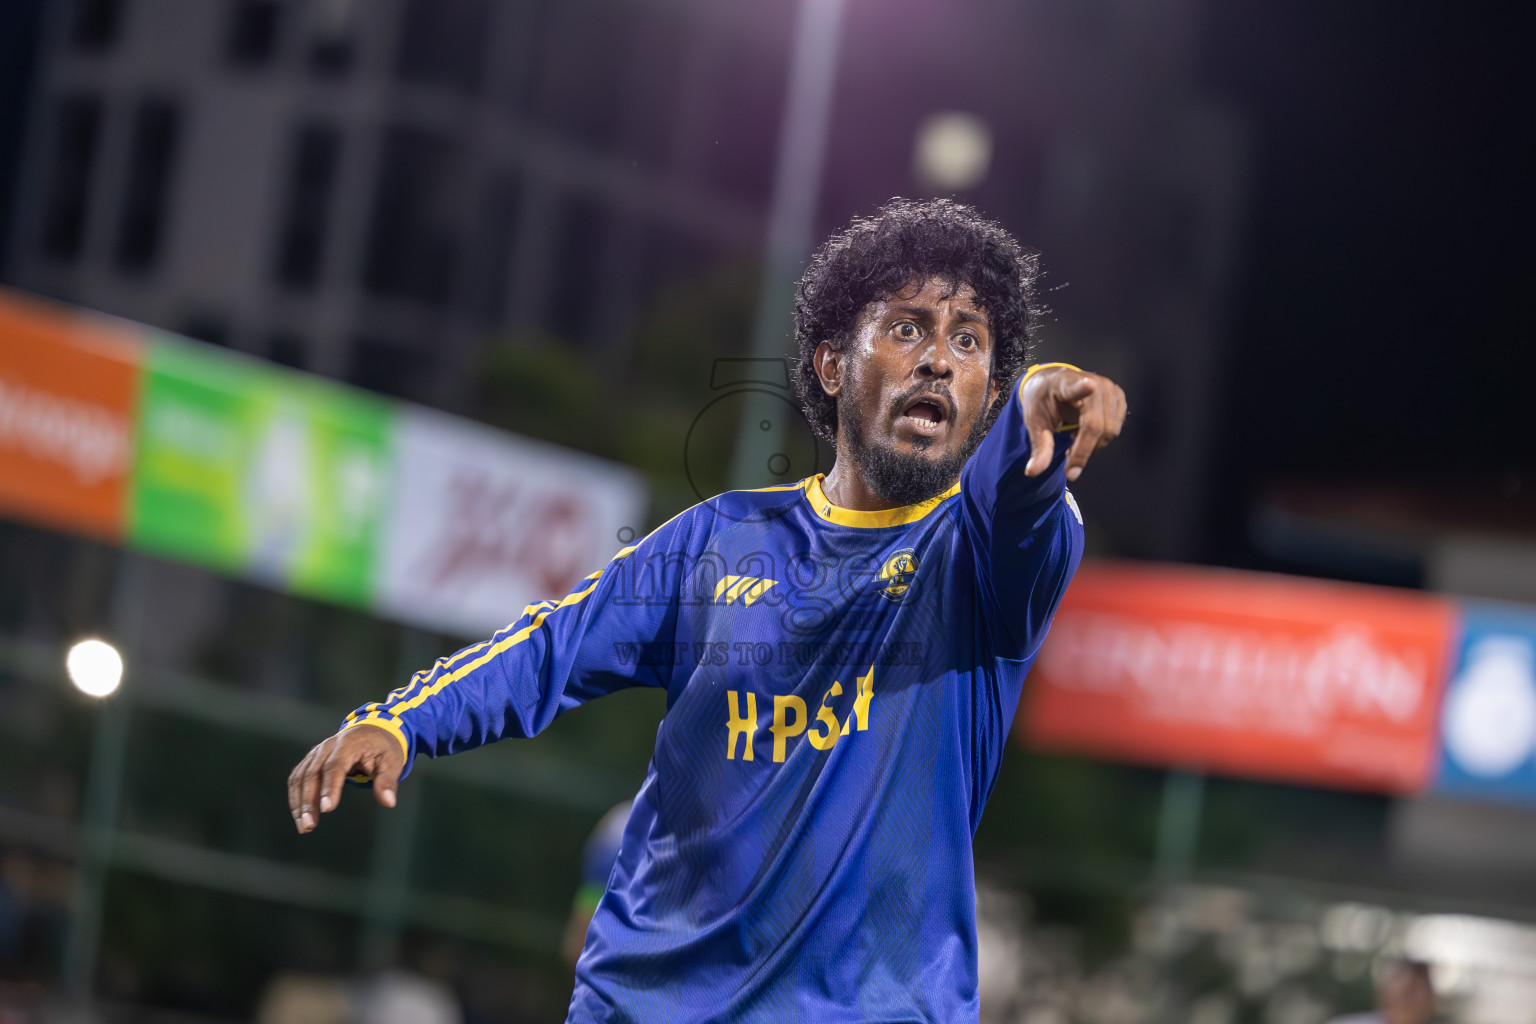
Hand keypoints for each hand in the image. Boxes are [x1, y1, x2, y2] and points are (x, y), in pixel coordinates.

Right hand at [286, 723, 403, 833]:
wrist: (371, 731)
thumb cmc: (382, 747)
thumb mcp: (392, 761)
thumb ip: (388, 781)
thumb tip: (388, 802)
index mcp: (349, 744)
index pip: (335, 766)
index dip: (330, 787)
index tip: (327, 808)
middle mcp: (328, 746)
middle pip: (313, 774)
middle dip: (309, 801)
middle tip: (309, 825)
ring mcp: (316, 752)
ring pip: (300, 778)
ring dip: (299, 803)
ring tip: (304, 826)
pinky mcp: (311, 760)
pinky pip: (298, 778)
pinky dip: (296, 797)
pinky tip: (300, 814)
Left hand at [1021, 366, 1126, 479]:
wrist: (1053, 384)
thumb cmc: (1044, 401)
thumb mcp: (1035, 422)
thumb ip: (1039, 446)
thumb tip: (1033, 472)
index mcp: (1065, 383)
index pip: (1075, 386)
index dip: (1083, 388)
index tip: (1090, 386)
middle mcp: (1093, 382)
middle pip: (1095, 424)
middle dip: (1083, 451)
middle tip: (1069, 465)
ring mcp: (1109, 389)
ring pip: (1110, 430)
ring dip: (1093, 446)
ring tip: (1074, 442)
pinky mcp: (1119, 397)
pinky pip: (1115, 428)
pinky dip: (1101, 439)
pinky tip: (1085, 434)